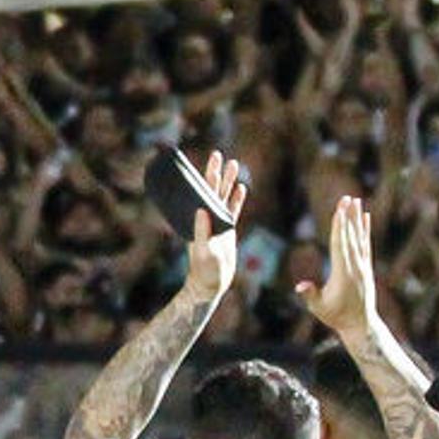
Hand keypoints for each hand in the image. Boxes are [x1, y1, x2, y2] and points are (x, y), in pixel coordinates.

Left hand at [177, 150, 248, 299]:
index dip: (200, 177)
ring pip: (224, 196)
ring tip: (234, 163)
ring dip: (228, 181)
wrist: (212, 284)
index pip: (198, 193)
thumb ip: (201, 232)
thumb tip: (200, 210)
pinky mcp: (228, 229)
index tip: (200, 162)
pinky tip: (241, 186)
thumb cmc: (203, 270)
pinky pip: (233, 210)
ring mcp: (218, 222)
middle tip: (218, 154)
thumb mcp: (202, 251)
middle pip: (211, 189)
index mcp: (197, 219)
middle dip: (215, 172)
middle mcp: (206, 217)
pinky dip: (237, 198)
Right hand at [293, 190, 375, 333]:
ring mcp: (363, 266)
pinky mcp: (366, 267)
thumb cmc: (336, 317)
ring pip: (360, 237)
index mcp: (344, 273)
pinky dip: (365, 230)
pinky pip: (365, 244)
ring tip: (356, 201)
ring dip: (357, 218)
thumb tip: (301, 286)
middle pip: (351, 237)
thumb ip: (310, 295)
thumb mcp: (319, 309)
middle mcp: (356, 266)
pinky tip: (366, 217)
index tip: (339, 210)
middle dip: (348, 217)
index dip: (339, 227)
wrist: (361, 325)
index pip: (340, 245)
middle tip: (346, 198)